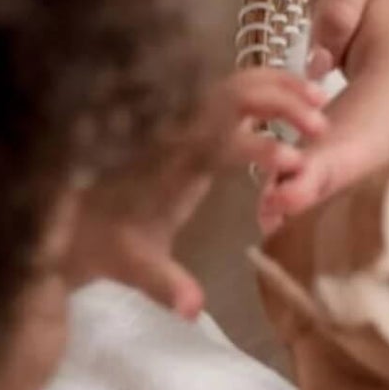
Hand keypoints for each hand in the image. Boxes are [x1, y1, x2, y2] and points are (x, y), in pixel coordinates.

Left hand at [62, 69, 327, 312]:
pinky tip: (292, 94)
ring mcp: (183, 118)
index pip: (222, 142)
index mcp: (172, 162)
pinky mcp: (187, 117)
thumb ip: (165, 283)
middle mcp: (178, 130)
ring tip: (320, 98)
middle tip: (321, 124)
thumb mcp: (134, 265)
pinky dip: (266, 83)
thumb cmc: (104, 242)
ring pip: (235, 80)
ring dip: (278, 85)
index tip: (295, 163)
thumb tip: (194, 309)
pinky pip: (230, 85)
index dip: (260, 148)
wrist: (66, 217)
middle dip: (281, 100)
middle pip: (235, 92)